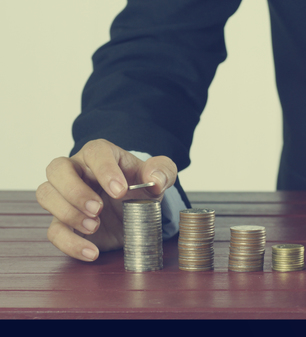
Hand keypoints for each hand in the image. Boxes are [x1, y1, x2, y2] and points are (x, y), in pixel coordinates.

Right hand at [36, 139, 176, 261]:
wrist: (136, 208)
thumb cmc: (142, 185)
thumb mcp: (159, 176)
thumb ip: (162, 171)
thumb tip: (155, 180)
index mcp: (101, 155)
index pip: (95, 152)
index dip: (105, 170)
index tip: (121, 191)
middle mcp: (77, 171)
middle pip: (56, 169)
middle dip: (74, 191)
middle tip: (98, 209)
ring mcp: (66, 197)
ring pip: (46, 195)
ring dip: (67, 212)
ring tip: (95, 227)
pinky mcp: (65, 222)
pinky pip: (53, 230)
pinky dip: (69, 243)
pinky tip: (92, 251)